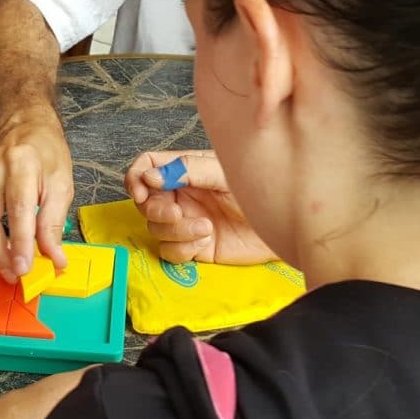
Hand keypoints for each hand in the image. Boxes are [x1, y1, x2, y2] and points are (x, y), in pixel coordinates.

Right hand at [0, 116, 72, 281]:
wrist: (24, 127)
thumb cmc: (46, 155)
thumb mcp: (62, 185)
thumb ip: (54, 223)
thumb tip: (54, 259)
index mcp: (23, 162)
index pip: (18, 209)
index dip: (19, 243)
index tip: (24, 268)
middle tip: (15, 272)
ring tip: (5, 265)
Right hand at [124, 150, 275, 264]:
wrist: (283, 227)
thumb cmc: (260, 192)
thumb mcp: (225, 174)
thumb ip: (189, 170)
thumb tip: (150, 175)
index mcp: (187, 171)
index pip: (148, 167)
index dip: (136, 177)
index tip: (141, 191)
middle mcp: (181, 196)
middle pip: (145, 202)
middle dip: (156, 210)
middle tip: (177, 214)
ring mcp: (185, 222)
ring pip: (155, 229)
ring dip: (177, 231)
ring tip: (206, 227)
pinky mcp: (193, 247)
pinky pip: (169, 251)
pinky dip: (183, 248)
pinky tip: (206, 240)